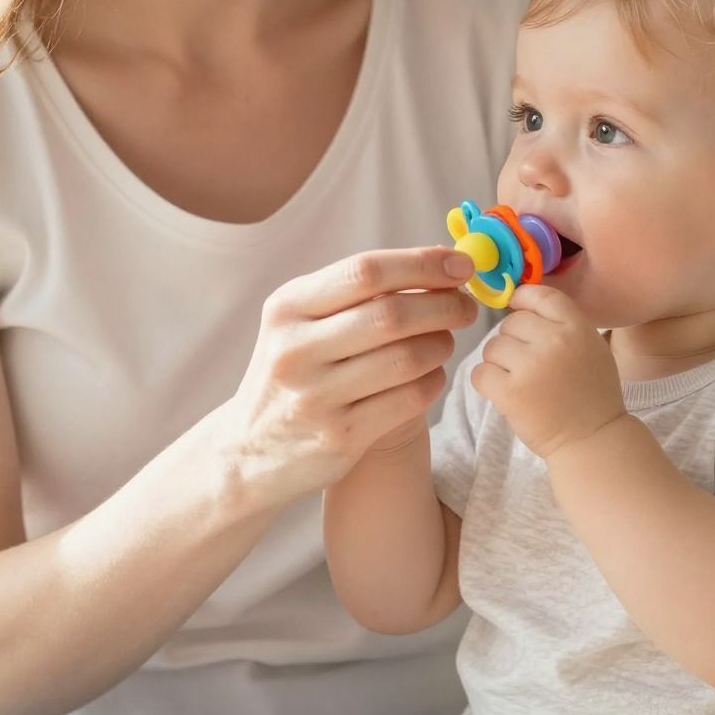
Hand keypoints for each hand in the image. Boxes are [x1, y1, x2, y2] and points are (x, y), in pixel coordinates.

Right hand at [224, 248, 476, 504]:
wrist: (249, 453)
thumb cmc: (293, 372)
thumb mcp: (300, 323)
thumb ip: (355, 292)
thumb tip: (439, 261)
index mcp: (286, 308)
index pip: (365, 272)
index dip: (422, 263)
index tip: (461, 265)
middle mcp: (295, 350)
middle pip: (392, 314)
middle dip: (443, 305)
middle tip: (465, 306)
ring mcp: (316, 398)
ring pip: (407, 358)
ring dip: (441, 345)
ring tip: (444, 342)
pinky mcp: (340, 438)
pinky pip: (409, 400)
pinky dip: (432, 382)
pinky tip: (430, 376)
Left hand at [471, 281, 625, 457]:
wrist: (592, 440)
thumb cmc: (592, 394)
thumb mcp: (591, 347)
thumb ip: (563, 323)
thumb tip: (519, 298)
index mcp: (577, 328)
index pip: (541, 295)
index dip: (523, 299)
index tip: (518, 308)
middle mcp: (554, 342)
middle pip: (511, 323)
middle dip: (513, 341)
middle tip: (528, 366)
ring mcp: (531, 367)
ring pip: (492, 347)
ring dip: (499, 363)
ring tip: (519, 381)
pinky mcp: (510, 393)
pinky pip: (480, 373)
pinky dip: (487, 383)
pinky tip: (505, 393)